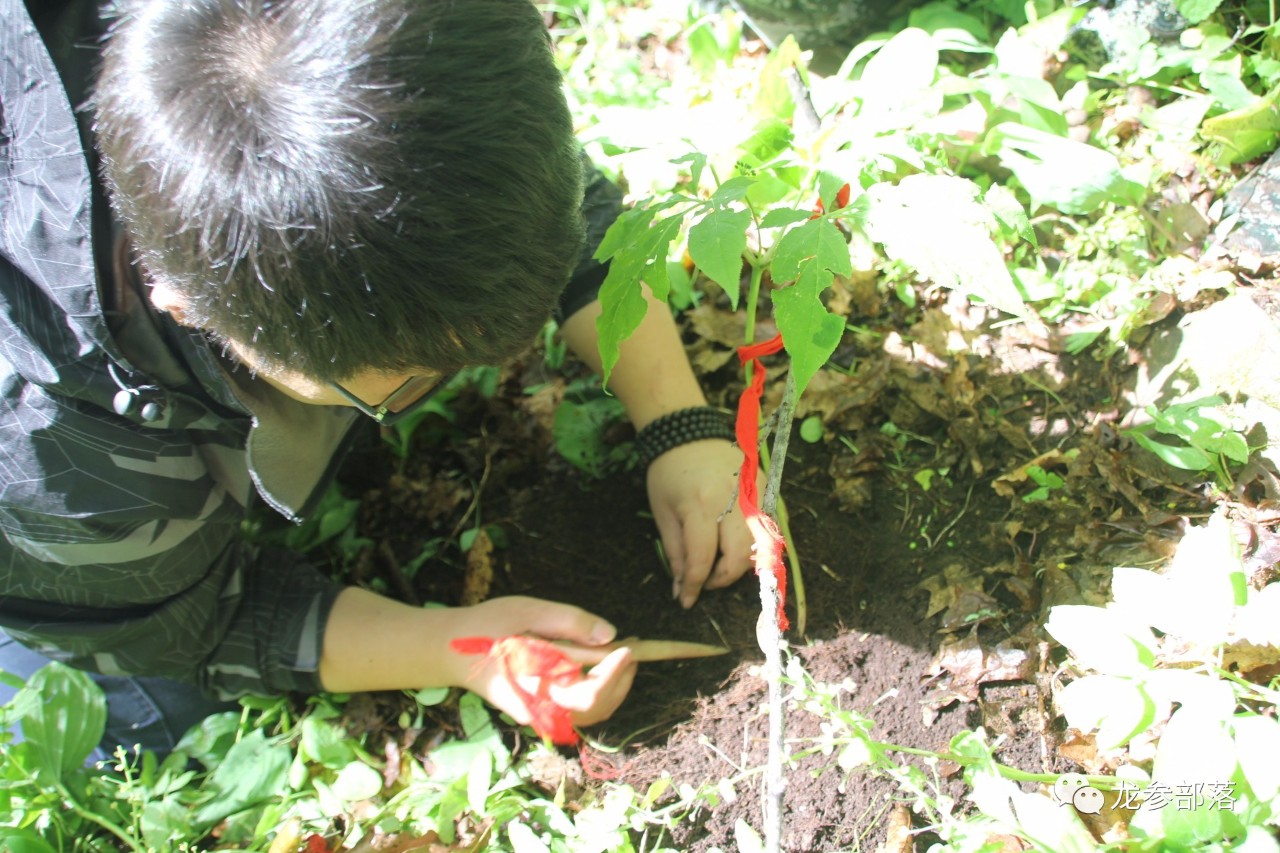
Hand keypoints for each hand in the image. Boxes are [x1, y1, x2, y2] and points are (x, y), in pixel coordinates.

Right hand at [453, 597, 636, 727]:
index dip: (613, 674)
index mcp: (533, 686)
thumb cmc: (488, 626)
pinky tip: (604, 664)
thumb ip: (568, 621)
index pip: (587, 696)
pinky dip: (601, 691)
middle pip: (596, 709)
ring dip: (615, 687)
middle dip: (622, 679)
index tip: (627, 648)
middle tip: (634, 646)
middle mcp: (539, 710)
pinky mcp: (542, 713)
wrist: (451, 651)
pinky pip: (581, 711)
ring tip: (624, 653)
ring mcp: (540, 715)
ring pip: (592, 714)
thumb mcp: (527, 611)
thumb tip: (610, 635)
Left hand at [646, 438, 753, 607]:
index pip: (702, 560)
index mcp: (700, 506)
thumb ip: (675, 553)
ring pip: (761, 546)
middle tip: (704, 580)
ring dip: (741, 564)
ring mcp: (755, 494)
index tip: (686, 601)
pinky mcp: (766, 488)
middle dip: (721, 579)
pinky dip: (757, 543)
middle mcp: (733, 501)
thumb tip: (681, 588)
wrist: (688, 431)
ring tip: (719, 562)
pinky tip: (736, 544)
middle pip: (740, 558)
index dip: (693, 586)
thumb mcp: (662, 513)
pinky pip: (770, 527)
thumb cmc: (668, 472)